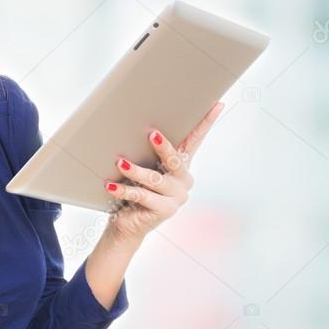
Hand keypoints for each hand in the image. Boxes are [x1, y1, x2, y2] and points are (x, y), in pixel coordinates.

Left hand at [103, 101, 224, 244]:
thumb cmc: (135, 191)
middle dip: (164, 147)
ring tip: (120, 163)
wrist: (128, 224)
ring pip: (155, 179)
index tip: (217, 104)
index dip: (206, 123)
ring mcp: (176, 197)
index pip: (195, 141)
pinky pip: (142, 196)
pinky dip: (125, 189)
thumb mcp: (143, 167)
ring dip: (135, 171)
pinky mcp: (165, 210)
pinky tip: (111, 185)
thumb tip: (141, 126)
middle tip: (151, 134)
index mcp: (181, 166)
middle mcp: (183, 181)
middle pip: (176, 160)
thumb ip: (147, 151)